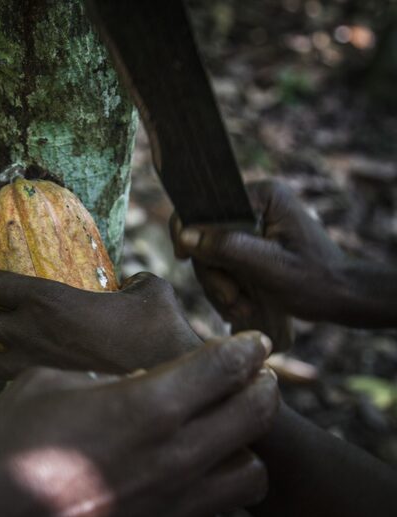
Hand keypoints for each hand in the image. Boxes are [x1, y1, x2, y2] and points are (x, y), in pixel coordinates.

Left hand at [0, 268, 201, 378]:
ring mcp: (33, 367)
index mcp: (47, 299)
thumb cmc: (159, 331)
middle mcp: (30, 332)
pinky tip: (16, 372)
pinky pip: (4, 385)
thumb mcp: (149, 290)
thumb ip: (132, 281)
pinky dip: (2, 377)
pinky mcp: (44, 394)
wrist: (168, 380)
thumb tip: (129, 284)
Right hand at [0, 332, 278, 516]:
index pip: (221, 367)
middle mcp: (171, 455)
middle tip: (255, 376)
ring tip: (225, 432)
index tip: (252, 340)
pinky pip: (216, 515)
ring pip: (249, 473)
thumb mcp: (47, 384)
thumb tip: (122, 381)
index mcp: (144, 405)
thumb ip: (99, 379)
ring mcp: (171, 503)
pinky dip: (214, 493)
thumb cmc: (4, 443)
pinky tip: (188, 480)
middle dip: (262, 388)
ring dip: (244, 446)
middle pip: (252, 415)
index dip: (244, 348)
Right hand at [170, 180, 351, 326]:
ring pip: (210, 254)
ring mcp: (251, 225)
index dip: (188, 231)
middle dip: (213, 272)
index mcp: (263, 196)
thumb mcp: (270, 267)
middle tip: (232, 300)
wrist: (343, 299)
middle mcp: (254, 204)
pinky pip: (220, 264)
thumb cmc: (316, 281)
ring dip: (220, 285)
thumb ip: (228, 248)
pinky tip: (241, 305)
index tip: (185, 259)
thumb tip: (185, 236)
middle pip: (206, 234)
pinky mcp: (249, 245)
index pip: (207, 205)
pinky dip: (226, 288)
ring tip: (242, 308)